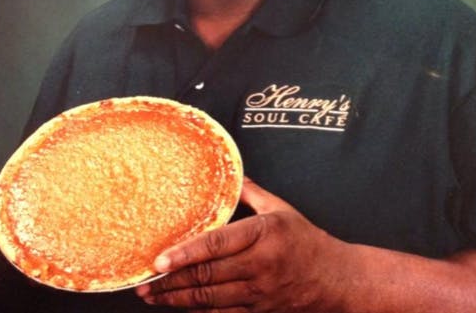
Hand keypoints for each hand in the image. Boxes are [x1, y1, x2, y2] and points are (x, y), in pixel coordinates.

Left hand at [135, 177, 349, 311]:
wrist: (333, 279)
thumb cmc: (305, 239)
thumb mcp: (281, 209)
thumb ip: (252, 193)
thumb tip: (231, 176)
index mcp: (263, 234)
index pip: (217, 245)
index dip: (186, 253)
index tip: (159, 260)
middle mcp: (258, 266)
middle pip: (207, 276)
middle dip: (170, 281)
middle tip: (143, 283)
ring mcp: (257, 294)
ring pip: (209, 299)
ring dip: (176, 299)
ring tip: (151, 296)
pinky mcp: (257, 312)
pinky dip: (196, 312)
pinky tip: (178, 306)